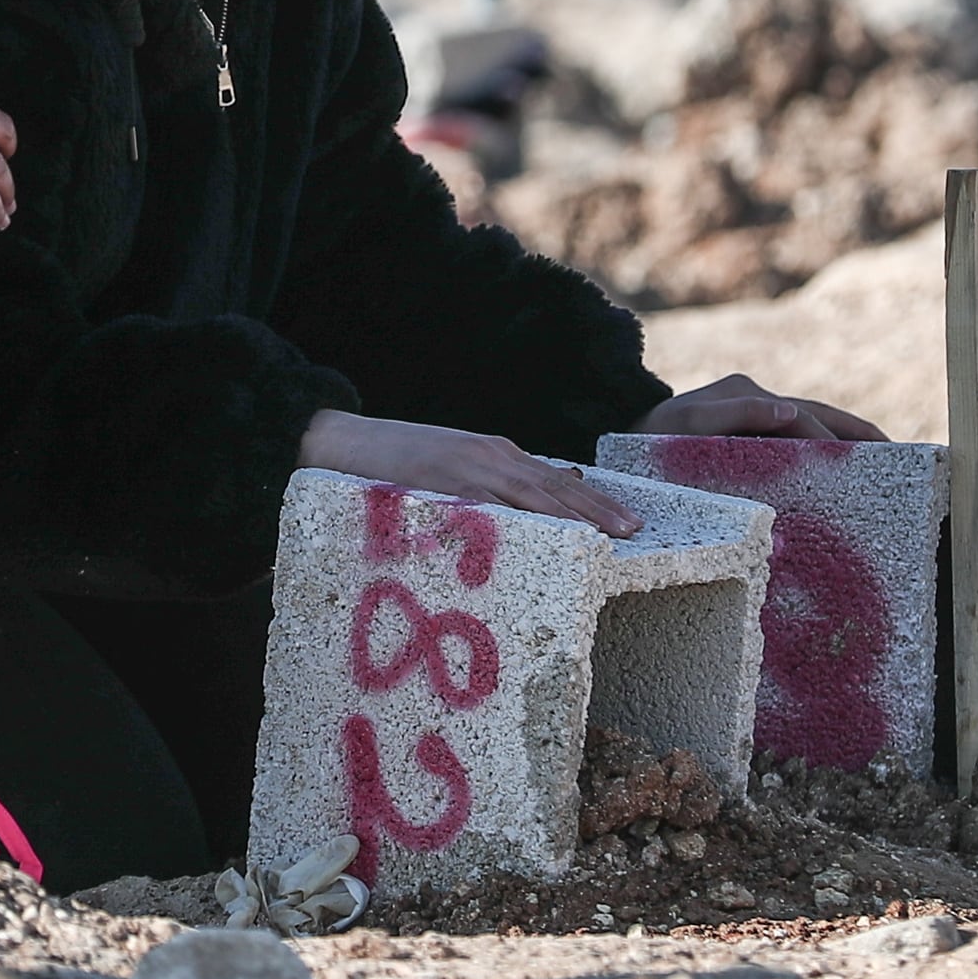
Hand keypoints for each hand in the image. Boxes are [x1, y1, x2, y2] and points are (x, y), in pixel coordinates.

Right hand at [296, 408, 641, 537]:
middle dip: (597, 510)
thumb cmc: (396, 463)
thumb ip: (484, 489)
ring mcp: (469, 468)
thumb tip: (520, 521)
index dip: (592, 500)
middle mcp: (490, 455)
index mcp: (494, 452)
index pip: (554, 479)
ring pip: (533, 496)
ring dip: (574, 517)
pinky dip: (522, 522)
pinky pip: (491, 508)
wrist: (343, 441)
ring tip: (607, 537)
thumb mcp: (450, 471)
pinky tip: (547, 537)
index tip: (625, 520)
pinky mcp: (445, 483)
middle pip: (555, 486)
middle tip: (634, 531)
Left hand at [636, 373, 885, 442]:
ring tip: (883, 461)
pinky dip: (825, 448)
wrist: (627, 435)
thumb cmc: (653, 434)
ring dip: (848, 440)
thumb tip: (792, 412)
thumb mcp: (686, 423)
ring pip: (814, 425)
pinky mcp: (752, 431)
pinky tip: (844, 471)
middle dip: (858, 433)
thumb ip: (734, 414)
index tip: (872, 458)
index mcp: (747, 394)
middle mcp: (756, 398)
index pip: (805, 418)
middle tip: (897, 455)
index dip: (838, 437)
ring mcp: (756, 414)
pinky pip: (797, 439)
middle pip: (820, 415)